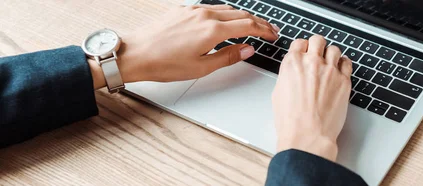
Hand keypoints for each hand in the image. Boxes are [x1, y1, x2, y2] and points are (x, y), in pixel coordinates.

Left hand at [97, 5, 278, 85]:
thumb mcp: (201, 68)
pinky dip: (226, 14)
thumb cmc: (163, 63)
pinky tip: (226, 21)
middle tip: (270, 30)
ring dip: (243, 16)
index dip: (264, 30)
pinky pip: (212, 8)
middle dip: (259, 22)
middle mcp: (205, 15)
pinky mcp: (183, 10)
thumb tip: (247, 50)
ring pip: (227, 9)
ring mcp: (193, 10)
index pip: (248, 26)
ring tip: (253, 25)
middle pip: (241, 14)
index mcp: (213, 30)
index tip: (273, 35)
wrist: (135, 54)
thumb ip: (228, 56)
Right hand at [272, 35, 352, 160]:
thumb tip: (293, 74)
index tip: (305, 52)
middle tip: (318, 54)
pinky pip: (347, 63)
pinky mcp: (344, 81)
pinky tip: (341, 69)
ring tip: (330, 63)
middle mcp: (312, 63)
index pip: (300, 42)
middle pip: (318, 40)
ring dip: (331, 55)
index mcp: (292, 63)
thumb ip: (288, 76)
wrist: (307, 135)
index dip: (303, 48)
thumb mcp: (278, 93)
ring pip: (334, 49)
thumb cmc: (291, 121)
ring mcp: (329, 71)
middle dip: (317, 46)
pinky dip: (344, 64)